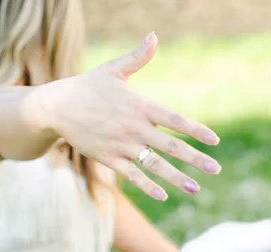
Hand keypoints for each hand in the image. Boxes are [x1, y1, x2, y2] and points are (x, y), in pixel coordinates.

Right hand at [34, 32, 221, 200]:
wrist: (55, 106)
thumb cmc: (88, 86)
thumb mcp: (114, 69)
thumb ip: (138, 57)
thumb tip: (154, 36)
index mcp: (140, 106)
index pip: (175, 119)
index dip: (196, 130)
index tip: (214, 140)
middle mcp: (134, 128)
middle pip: (171, 146)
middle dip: (195, 158)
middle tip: (215, 169)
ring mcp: (122, 145)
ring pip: (155, 165)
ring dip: (177, 178)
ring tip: (196, 188)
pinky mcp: (109, 158)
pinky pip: (132, 175)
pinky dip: (148, 186)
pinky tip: (164, 195)